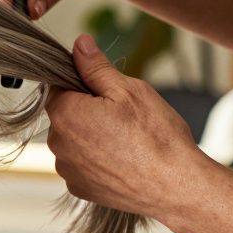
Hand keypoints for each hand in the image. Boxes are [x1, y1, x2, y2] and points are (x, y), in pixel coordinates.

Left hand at [45, 35, 202, 221]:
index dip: (83, 86)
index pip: (59, 89)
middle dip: (89, 112)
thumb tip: (79, 45)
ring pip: (74, 142)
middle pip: (67, 117)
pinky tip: (124, 160)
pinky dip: (98, 161)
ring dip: (93, 138)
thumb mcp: (129, 90)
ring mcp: (67, 169)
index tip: (107, 92)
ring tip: (127, 142)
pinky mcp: (79, 188)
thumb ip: (96, 68)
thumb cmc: (155, 136)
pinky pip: (82, 166)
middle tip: (124, 118)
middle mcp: (57, 143)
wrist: (176, 186)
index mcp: (65, 114)